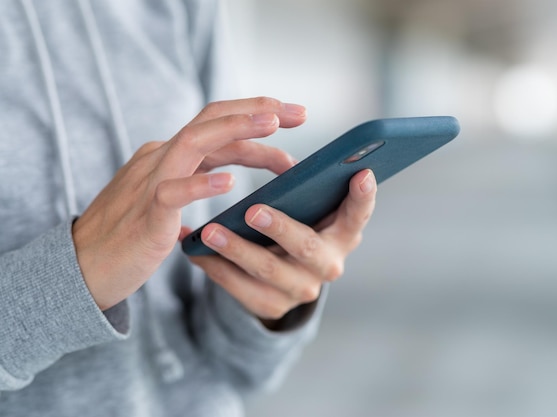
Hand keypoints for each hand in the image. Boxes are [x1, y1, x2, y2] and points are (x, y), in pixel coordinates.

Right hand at [73, 97, 306, 309]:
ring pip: (194, 142)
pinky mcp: (145, 214)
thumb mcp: (168, 199)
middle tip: (300, 113)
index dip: (257, 121)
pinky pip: (172, 193)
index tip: (293, 118)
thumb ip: (194, 181)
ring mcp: (151, 182)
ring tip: (273, 125)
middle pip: (212, 120)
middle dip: (258, 111)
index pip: (219, 128)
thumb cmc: (132, 233)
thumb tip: (227, 178)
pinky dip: (200, 185)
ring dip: (236, 130)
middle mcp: (162, 159)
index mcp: (171, 156)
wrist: (84, 266)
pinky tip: (229, 183)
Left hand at [185, 169, 376, 321]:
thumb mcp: (313, 212)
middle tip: (253, 210)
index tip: (361, 174)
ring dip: (235, 249)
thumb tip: (287, 151)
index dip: (363, 198)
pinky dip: (214, 266)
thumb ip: (311, 190)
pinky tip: (193, 249)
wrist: (286, 278)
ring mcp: (300, 290)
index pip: (359, 215)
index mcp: (344, 236)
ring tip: (208, 231)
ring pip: (266, 269)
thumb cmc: (300, 227)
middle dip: (279, 228)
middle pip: (306, 247)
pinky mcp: (271, 305)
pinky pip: (238, 287)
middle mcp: (328, 266)